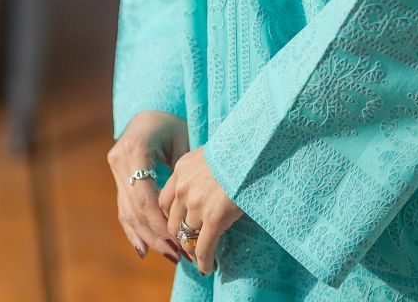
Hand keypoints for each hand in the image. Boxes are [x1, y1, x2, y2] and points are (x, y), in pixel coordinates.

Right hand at [107, 110, 189, 264]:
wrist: (149, 110)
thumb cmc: (171, 122)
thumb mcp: (181, 139)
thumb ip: (182, 171)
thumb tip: (195, 207)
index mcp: (135, 151)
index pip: (144, 196)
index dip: (159, 222)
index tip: (178, 239)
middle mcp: (119, 162)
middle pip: (135, 209)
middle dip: (157, 235)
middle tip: (179, 254)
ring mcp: (115, 170)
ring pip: (128, 213)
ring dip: (148, 237)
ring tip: (170, 255)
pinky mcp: (116, 178)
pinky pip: (123, 209)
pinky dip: (134, 231)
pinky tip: (144, 250)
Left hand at [159, 144, 244, 274]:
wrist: (252, 150)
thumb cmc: (237, 149)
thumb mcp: (209, 153)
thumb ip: (199, 170)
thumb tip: (205, 183)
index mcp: (181, 169)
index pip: (165, 201)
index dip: (171, 218)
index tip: (179, 227)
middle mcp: (183, 188)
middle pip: (172, 222)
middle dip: (179, 237)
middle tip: (188, 246)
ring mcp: (197, 204)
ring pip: (186, 237)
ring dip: (191, 251)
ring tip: (199, 258)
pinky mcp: (214, 218)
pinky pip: (203, 247)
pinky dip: (204, 261)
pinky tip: (208, 267)